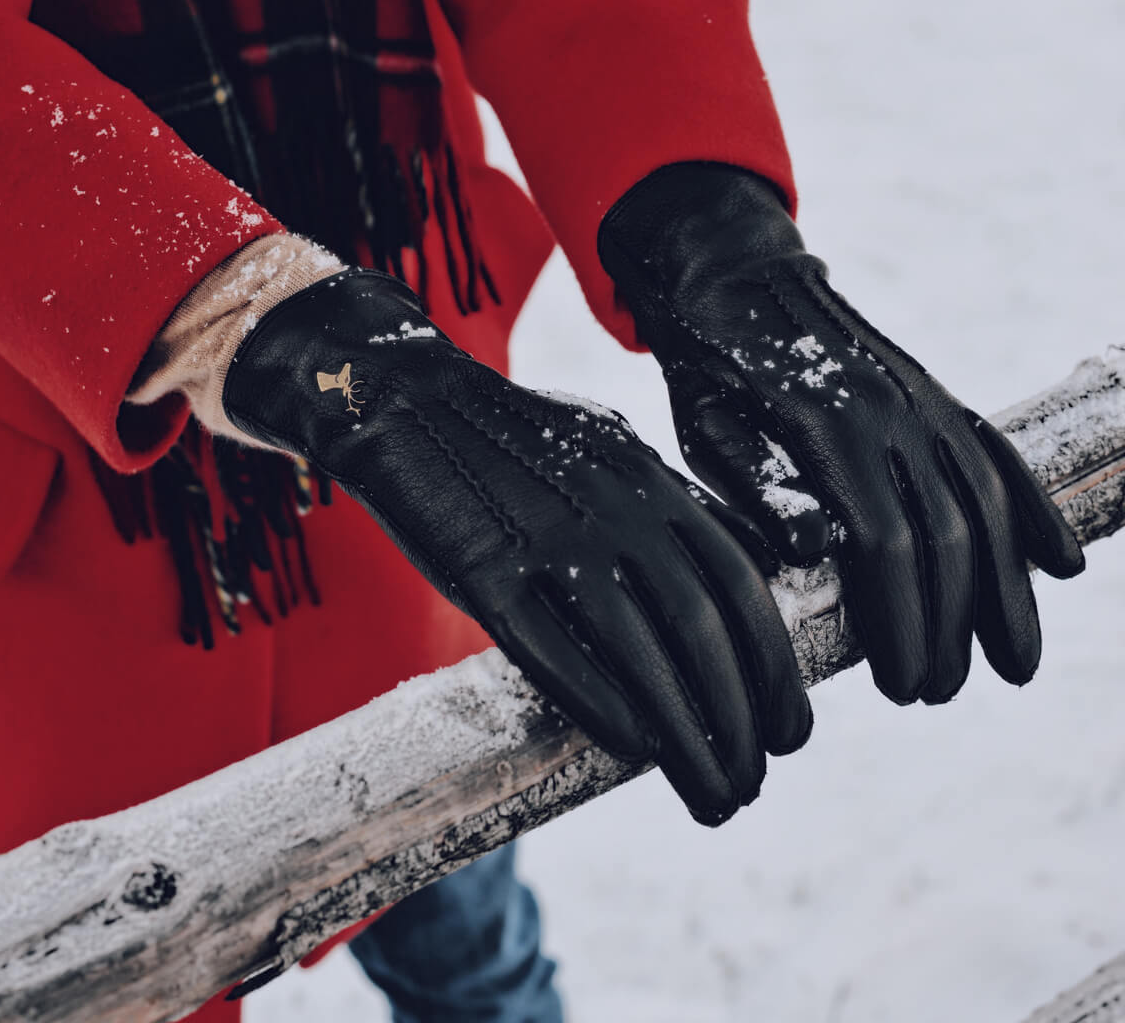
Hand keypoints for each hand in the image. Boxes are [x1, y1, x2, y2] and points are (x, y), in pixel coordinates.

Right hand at [222, 268, 810, 823]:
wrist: (412, 404)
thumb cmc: (519, 439)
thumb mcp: (614, 450)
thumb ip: (675, 506)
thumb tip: (745, 570)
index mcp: (653, 483)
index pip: (739, 586)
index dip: (774, 665)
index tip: (790, 730)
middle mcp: (615, 511)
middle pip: (700, 630)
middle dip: (742, 719)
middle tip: (753, 782)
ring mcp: (549, 539)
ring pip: (639, 652)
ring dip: (687, 737)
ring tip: (713, 796)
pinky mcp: (486, 570)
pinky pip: (553, 651)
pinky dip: (602, 705)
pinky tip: (633, 750)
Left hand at [598, 162, 1084, 704]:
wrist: (737, 277)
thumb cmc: (709, 370)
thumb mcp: (705, 427)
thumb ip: (756, 483)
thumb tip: (817, 548)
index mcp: (829, 426)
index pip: (885, 545)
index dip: (901, 621)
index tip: (900, 684)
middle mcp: (893, 410)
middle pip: (947, 535)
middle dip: (951, 625)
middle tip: (938, 691)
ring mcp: (924, 398)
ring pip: (987, 503)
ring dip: (1006, 589)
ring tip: (1014, 662)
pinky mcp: (936, 393)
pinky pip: (998, 453)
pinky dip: (1034, 509)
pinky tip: (1062, 564)